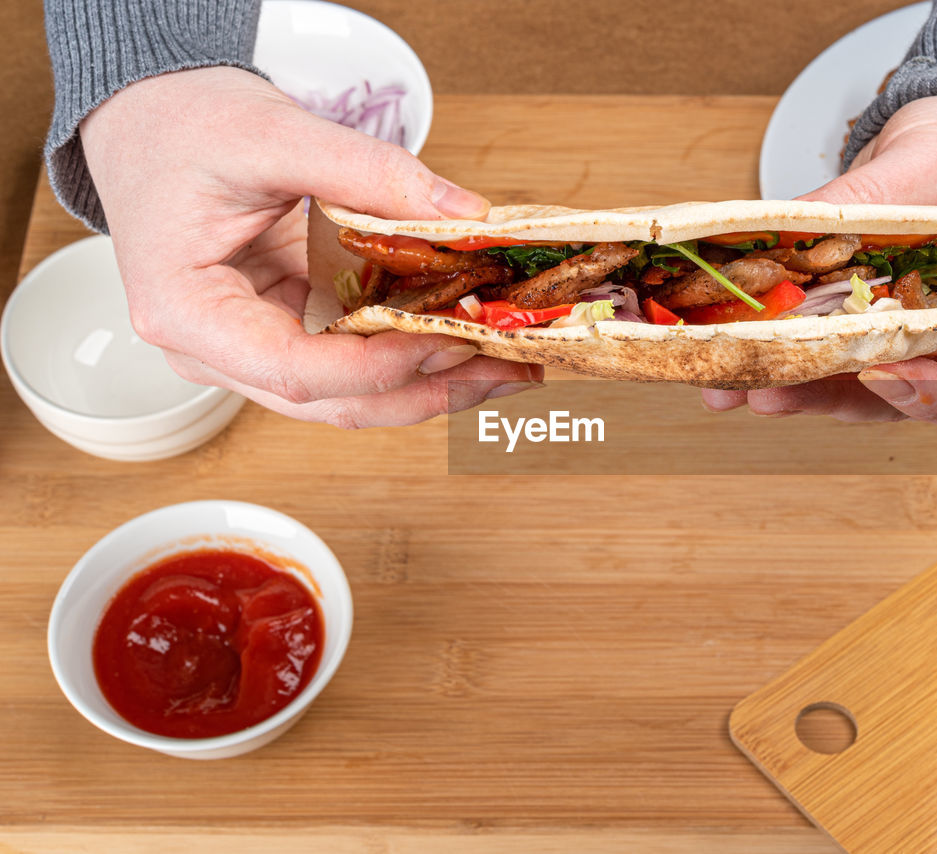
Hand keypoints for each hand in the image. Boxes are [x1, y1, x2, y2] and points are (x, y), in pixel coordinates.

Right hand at [81, 66, 541, 428]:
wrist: (154, 122)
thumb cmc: (182, 129)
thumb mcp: (275, 134)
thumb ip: (370, 172)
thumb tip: (463, 214)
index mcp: (186, 311)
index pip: (294, 370)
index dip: (379, 367)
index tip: (448, 340)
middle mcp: (215, 350)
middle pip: (332, 401)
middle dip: (428, 391)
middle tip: (508, 368)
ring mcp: (252, 348)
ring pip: (351, 395)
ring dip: (431, 383)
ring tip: (506, 362)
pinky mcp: (286, 332)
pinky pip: (355, 361)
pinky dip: (412, 353)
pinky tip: (466, 339)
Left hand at [703, 96, 936, 429]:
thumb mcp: (930, 162)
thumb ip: (871, 196)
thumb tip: (792, 220)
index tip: (879, 376)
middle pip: (907, 402)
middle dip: (831, 398)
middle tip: (770, 390)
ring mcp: (912, 350)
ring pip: (855, 393)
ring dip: (794, 390)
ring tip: (731, 383)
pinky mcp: (865, 339)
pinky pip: (826, 363)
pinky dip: (781, 363)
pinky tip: (729, 361)